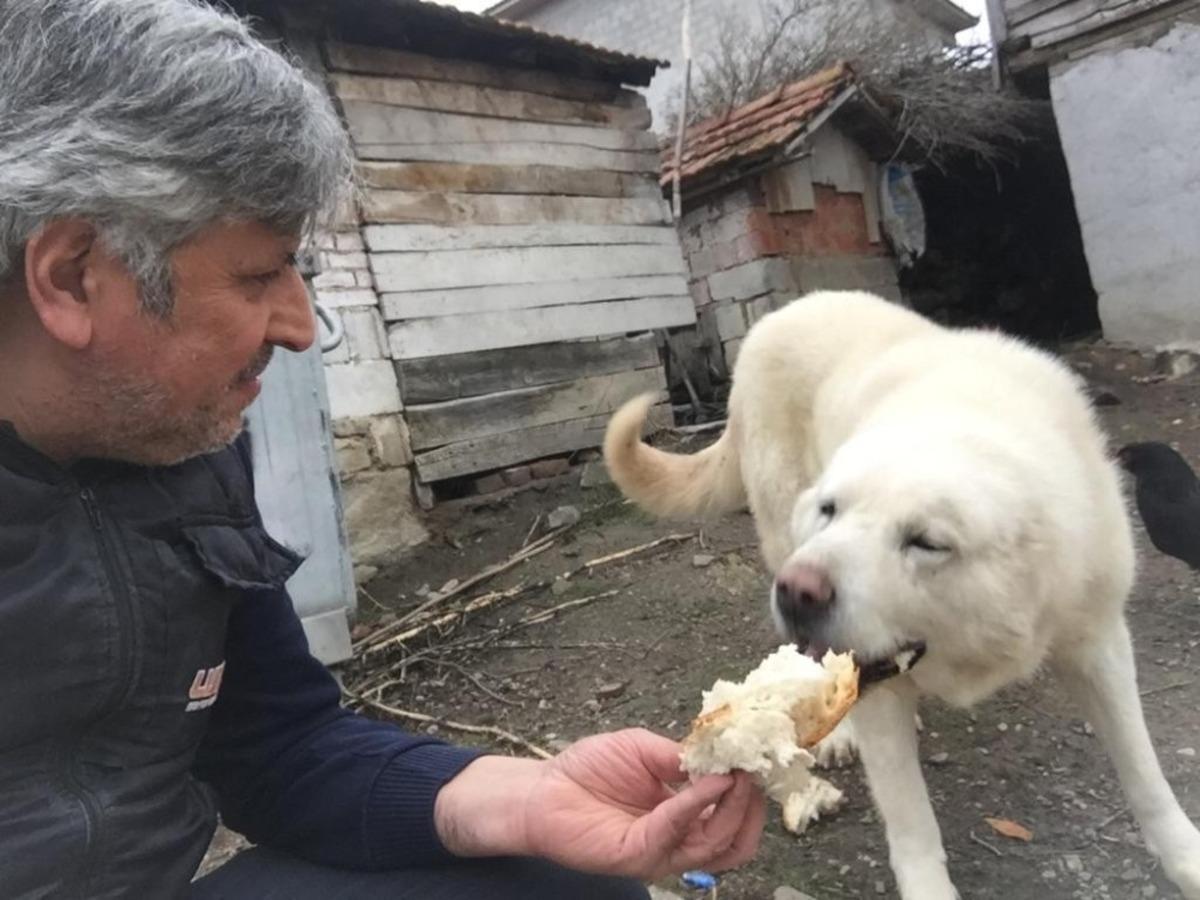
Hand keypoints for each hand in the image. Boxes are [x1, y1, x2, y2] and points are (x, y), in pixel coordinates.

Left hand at [434, 728, 765, 880]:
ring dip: (731, 808)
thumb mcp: (644, 748)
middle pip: (733, 838)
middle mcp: (677, 837)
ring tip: (737, 776)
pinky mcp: (639, 856)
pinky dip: (695, 806)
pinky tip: (706, 782)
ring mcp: (660, 851)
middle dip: (750, 807)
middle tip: (754, 773)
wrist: (543, 788)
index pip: (730, 814)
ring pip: (715, 844)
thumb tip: (721, 760)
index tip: (757, 759)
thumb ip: (681, 756)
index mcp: (683, 813)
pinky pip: (675, 833)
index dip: (748, 790)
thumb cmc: (589, 768)